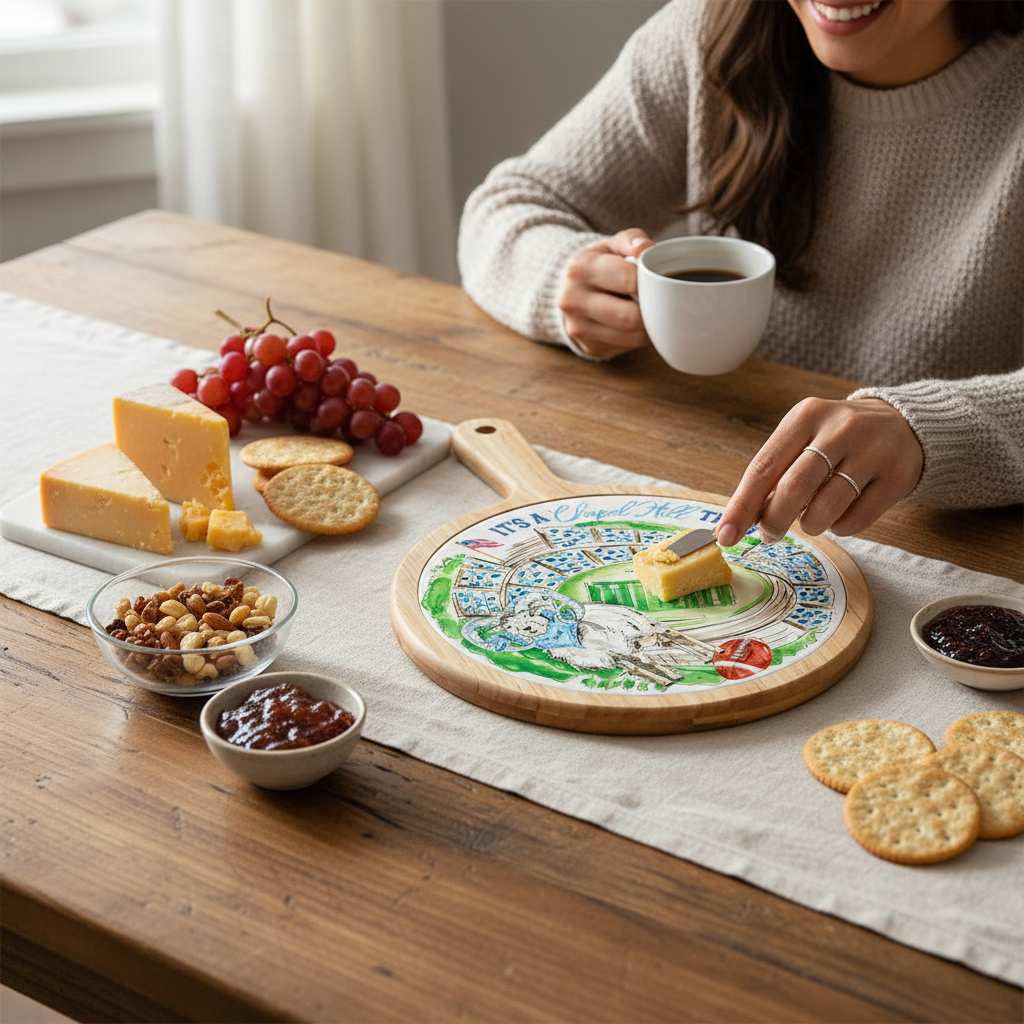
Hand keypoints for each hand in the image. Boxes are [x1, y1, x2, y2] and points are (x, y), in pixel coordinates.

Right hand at [557, 229, 653, 359]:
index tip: (653, 280)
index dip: (649, 282)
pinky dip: (637, 337)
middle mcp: (572, 300)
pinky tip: (633, 324)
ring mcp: (578, 328)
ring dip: (648, 326)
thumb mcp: (613, 245)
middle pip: (629, 317)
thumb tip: (647, 249)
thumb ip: (632, 241)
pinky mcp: (588, 346)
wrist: (571, 290)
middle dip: (651, 310)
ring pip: (632, 337)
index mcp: (580, 268)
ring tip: (647, 311)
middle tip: (657, 300)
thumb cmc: (601, 265)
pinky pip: (627, 348)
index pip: (628, 280)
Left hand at [715, 397, 923, 546]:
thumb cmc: (836, 440)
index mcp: (806, 416)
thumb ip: (774, 474)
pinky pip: (856, 521)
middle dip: (774, 520)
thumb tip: (739, 520)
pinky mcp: (898, 477)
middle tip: (769, 535)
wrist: (903, 425)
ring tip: (811, 518)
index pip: (764, 466)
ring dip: (810, 525)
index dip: (742, 505)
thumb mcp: (803, 440)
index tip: (725, 535)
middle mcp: (840, 428)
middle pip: (794, 487)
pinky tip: (842, 513)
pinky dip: (840, 527)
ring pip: (826, 508)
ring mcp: (873, 451)